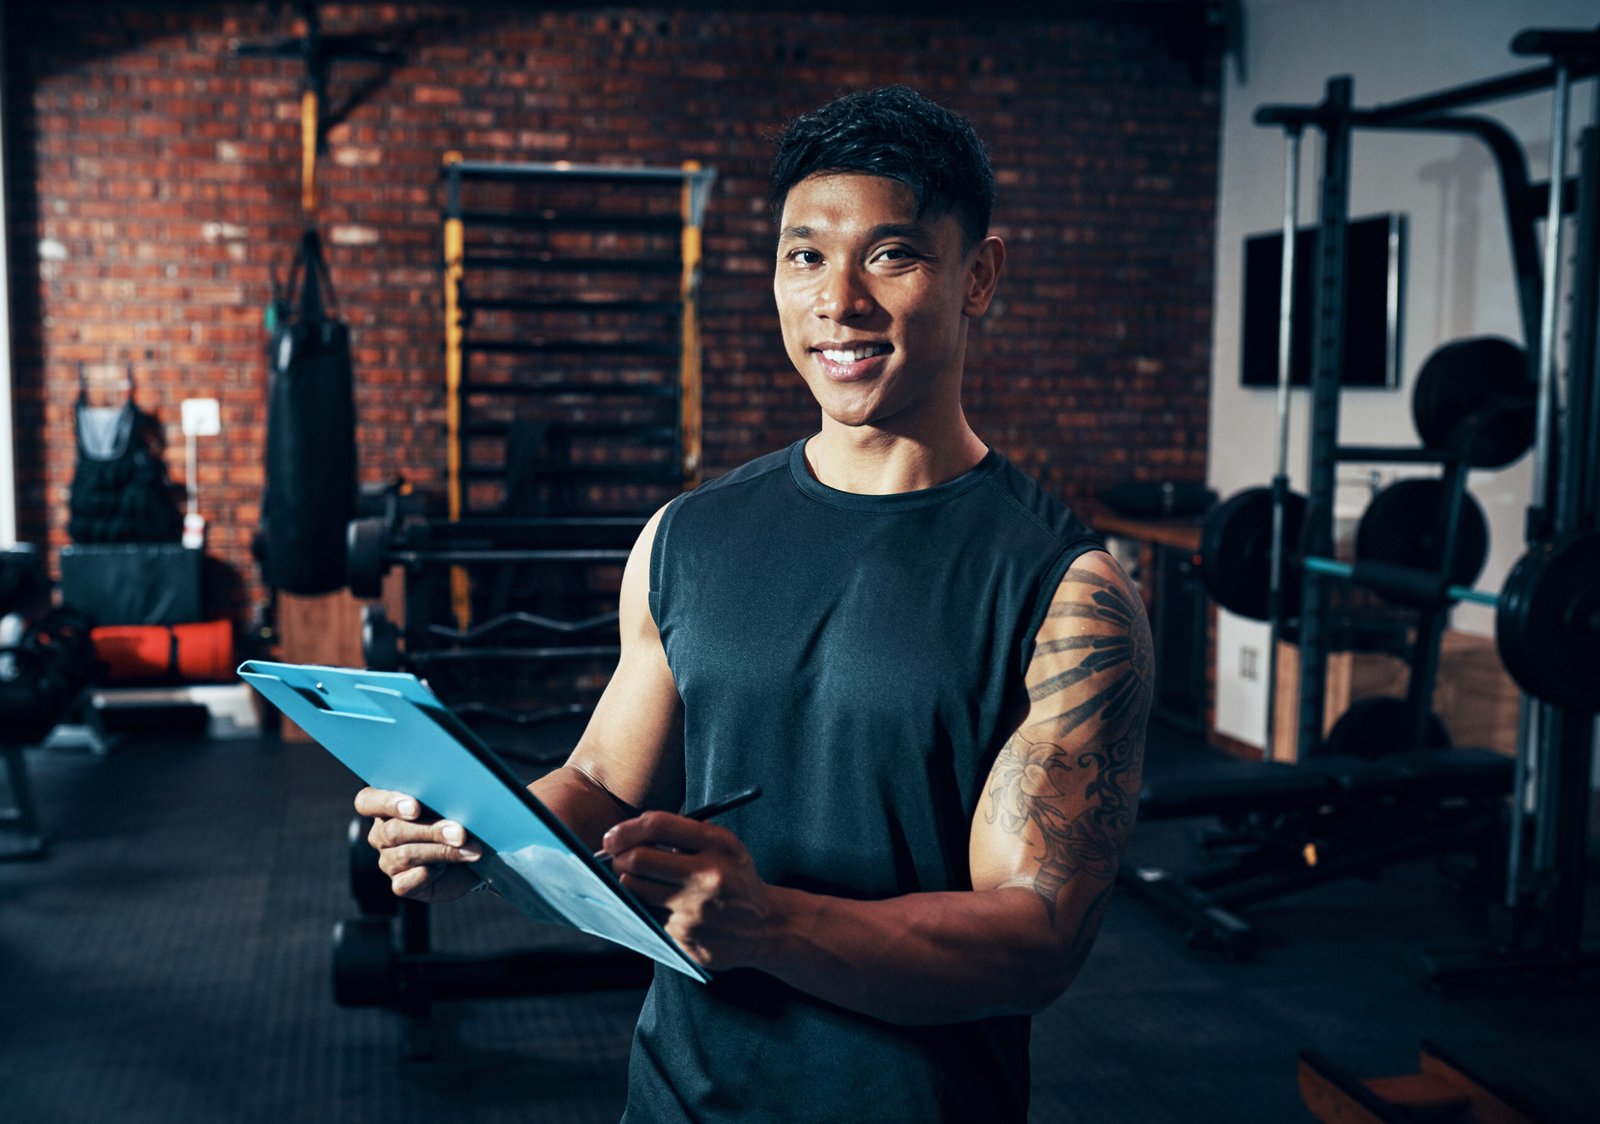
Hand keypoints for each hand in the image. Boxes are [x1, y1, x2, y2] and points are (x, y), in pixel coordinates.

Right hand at [353, 786, 482, 902]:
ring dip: (442, 851)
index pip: (367, 802)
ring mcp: (388, 861)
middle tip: (460, 833)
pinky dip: (434, 872)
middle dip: (431, 831)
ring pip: (406, 855)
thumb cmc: (458, 823)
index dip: (388, 804)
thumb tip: (453, 800)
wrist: (471, 858)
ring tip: (470, 849)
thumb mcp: (451, 807)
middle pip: (393, 831)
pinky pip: (411, 879)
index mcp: (386, 807)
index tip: (415, 808)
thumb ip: (442, 800)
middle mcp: (381, 834)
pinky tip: (448, 867)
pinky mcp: (400, 885)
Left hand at [601, 812, 779, 969]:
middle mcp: (708, 877)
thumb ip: (683, 833)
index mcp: (719, 845)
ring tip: (636, 879)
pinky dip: (646, 909)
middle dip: (619, 858)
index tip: (612, 836)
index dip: (627, 829)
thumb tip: (625, 834)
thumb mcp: (724, 845)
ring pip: (636, 892)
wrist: (767, 926)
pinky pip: (648, 918)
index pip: (658, 826)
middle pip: (639, 860)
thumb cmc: (734, 877)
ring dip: (628, 883)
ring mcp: (696, 911)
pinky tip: (661, 906)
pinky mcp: (687, 939)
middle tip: (616, 858)